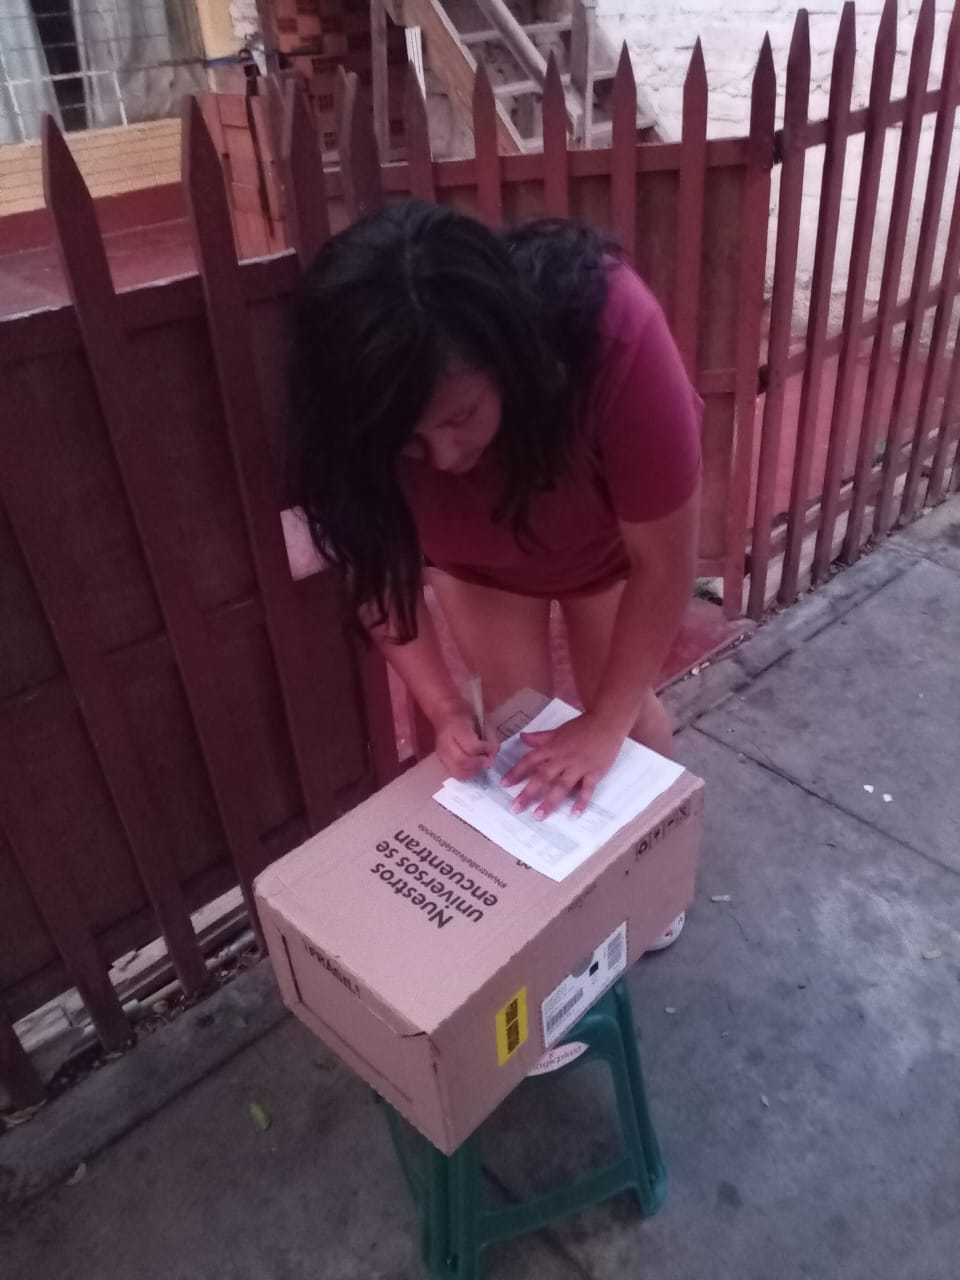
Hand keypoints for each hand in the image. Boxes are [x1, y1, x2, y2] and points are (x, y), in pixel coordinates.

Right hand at [433, 704, 497, 780]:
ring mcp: (441, 753)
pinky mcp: (441, 760)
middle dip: (478, 764)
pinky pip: (455, 773)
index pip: (471, 746)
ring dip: (473, 771)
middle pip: (462, 761)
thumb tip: (493, 754)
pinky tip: (473, 767)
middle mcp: (445, 741)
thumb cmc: (467, 715)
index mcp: (456, 726)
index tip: (492, 749)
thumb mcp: (482, 720)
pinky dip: (466, 773)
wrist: (444, 714)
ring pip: (457, 771)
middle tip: (487, 760)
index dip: (485, 750)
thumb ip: (490, 737)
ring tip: (480, 764)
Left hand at [501, 712, 623, 818]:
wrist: (607, 722)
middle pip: (542, 777)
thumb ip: (540, 737)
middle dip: (528, 793)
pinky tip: (573, 815)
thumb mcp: (558, 730)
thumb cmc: (582, 727)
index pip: (529, 760)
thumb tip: (522, 738)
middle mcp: (562, 758)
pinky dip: (581, 802)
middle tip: (516, 808)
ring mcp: (578, 766)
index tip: (503, 785)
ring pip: (561, 786)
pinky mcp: (594, 772)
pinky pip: (587, 790)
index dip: (516, 772)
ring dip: (549, 801)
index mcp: (552, 748)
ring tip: (538, 816)